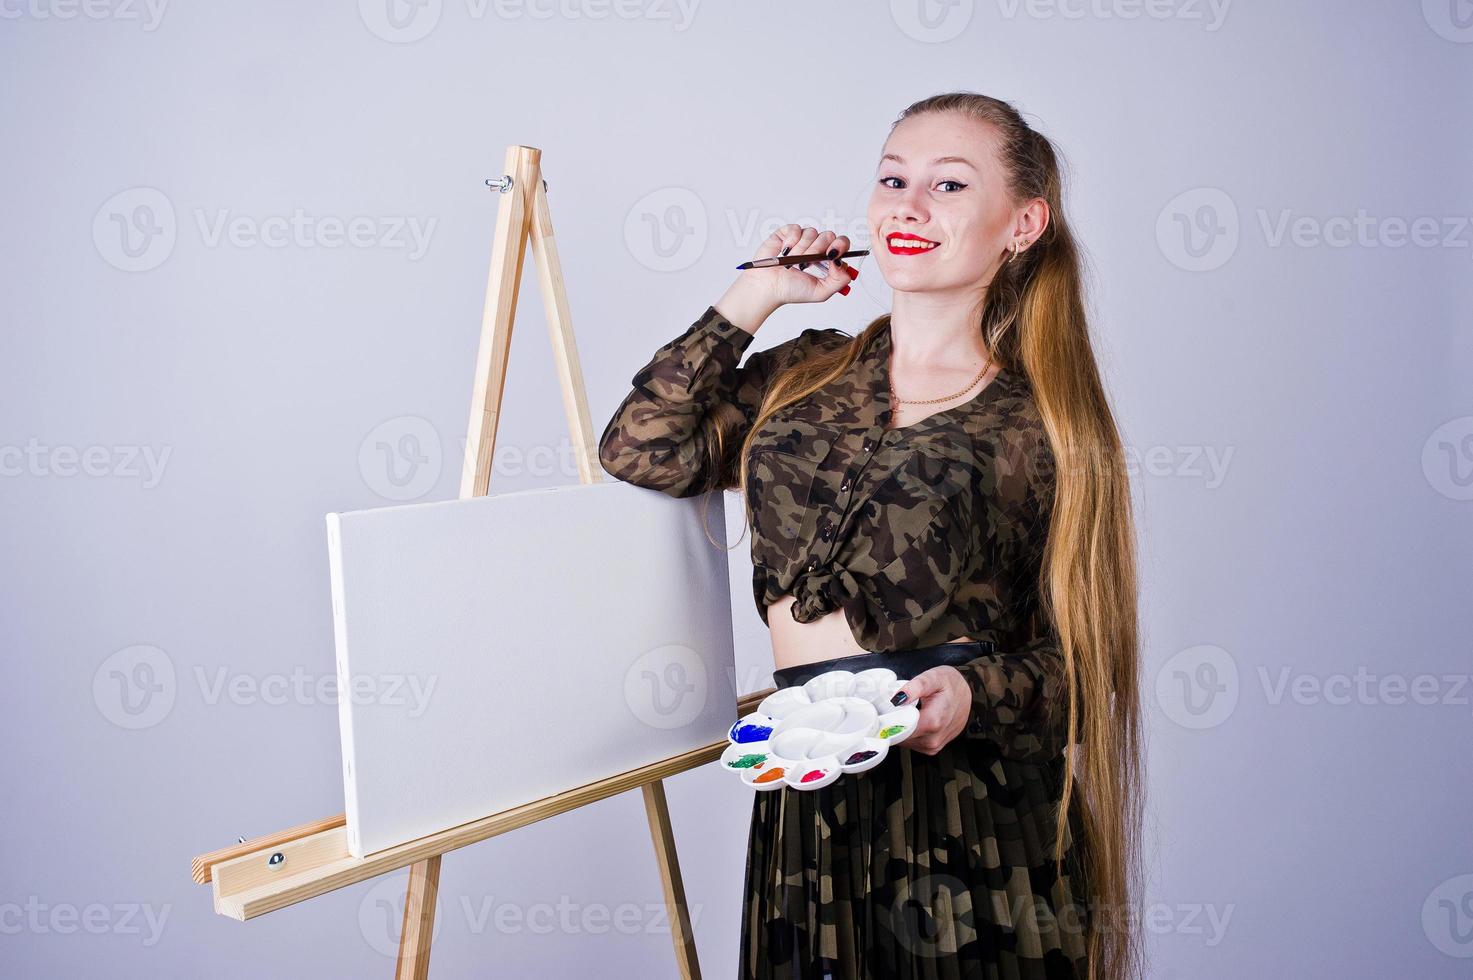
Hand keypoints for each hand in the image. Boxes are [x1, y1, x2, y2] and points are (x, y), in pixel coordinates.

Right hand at [734, 223, 858, 311]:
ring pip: (811, 233)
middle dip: (817, 251)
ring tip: (792, 263)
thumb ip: (839, 280)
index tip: (832, 255)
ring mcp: (802, 238)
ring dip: (801, 250)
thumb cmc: (791, 290)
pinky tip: (784, 252)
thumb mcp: (821, 292)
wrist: (768, 287)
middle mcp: (816, 246)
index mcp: (826, 259)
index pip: (842, 243)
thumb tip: (843, 263)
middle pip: (828, 235)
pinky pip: (796, 229)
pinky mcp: (787, 233)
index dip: (840, 246)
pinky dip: (791, 242)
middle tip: (806, 264)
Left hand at [890, 665, 971, 754]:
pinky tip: (909, 721)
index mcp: (933, 722)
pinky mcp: (933, 748)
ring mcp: (934, 746)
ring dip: (899, 730)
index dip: (886, 722)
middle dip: (890, 726)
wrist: (969, 694)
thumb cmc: (951, 684)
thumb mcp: (933, 677)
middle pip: (900, 738)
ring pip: (904, 743)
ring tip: (900, 714)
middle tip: (886, 710)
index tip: (878, 714)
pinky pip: (912, 744)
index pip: (899, 730)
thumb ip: (914, 687)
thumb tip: (897, 698)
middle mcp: (933, 739)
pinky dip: (907, 734)